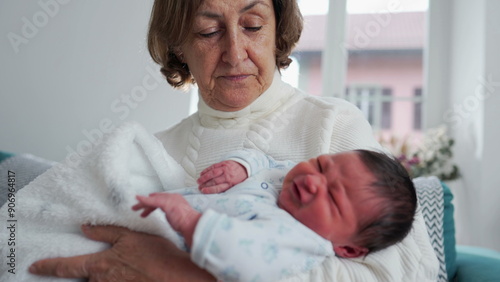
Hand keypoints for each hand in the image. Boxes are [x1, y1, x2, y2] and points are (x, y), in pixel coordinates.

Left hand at [29, 225, 214, 281]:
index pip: (66, 266)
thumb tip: (85, 228)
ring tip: (123, 265)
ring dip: (104, 274)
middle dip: (87, 270)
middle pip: (85, 277)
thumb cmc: (156, 255)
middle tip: (103, 261)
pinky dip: (114, 277)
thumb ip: (106, 232)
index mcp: (100, 266)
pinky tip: (129, 272)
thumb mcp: (131, 236)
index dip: (48, 266)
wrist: (176, 277)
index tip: (35, 266)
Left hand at [133, 193, 200, 246]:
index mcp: (177, 199)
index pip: (162, 199)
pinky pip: (152, 201)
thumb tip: (173, 219)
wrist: (192, 224)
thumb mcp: (180, 217)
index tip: (146, 207)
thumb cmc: (188, 224)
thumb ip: (174, 215)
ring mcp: (170, 199)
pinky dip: (144, 200)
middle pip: (156, 198)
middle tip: (137, 208)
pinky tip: (138, 199)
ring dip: (142, 203)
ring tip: (134, 208)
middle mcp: (173, 197)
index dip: (153, 203)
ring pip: (153, 200)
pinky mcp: (165, 203)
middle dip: (146, 203)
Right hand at [197, 160, 246, 193]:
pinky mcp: (223, 163)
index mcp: (231, 184)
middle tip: (199, 187)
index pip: (218, 188)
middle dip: (205, 184)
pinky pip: (213, 166)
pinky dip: (206, 170)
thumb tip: (214, 192)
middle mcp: (228, 176)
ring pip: (212, 173)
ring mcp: (225, 169)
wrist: (244, 166)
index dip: (210, 190)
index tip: (203, 191)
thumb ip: (226, 188)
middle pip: (214, 181)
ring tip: (198, 181)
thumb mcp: (235, 185)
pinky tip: (202, 174)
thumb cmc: (239, 178)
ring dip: (204, 177)